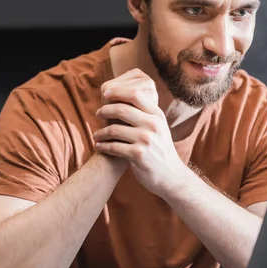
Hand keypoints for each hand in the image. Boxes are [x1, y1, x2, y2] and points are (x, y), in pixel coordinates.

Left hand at [94, 68, 182, 195]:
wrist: (170, 175)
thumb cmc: (160, 148)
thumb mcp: (158, 126)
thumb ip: (145, 112)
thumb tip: (123, 95)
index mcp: (157, 115)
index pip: (135, 94)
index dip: (118, 92)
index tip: (106, 94)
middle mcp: (153, 125)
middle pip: (122, 109)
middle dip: (105, 110)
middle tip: (98, 113)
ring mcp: (146, 140)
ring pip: (114, 129)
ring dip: (101, 132)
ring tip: (96, 135)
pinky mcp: (138, 155)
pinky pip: (114, 146)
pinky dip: (103, 146)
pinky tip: (99, 146)